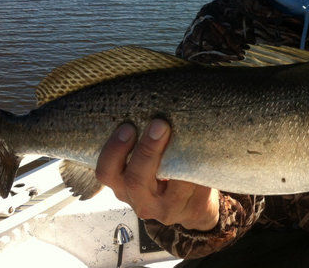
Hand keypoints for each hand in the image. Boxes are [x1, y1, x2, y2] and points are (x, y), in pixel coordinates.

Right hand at [96, 119, 219, 230]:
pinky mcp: (190, 208)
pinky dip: (198, 164)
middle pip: (135, 180)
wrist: (192, 205)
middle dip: (147, 150)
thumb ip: (139, 140)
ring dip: (179, 156)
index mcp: (122, 183)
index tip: (128, 126)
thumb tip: (147, 102)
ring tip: (185, 134)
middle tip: (159, 124)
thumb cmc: (164, 175)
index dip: (114, 149)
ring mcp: (166, 208)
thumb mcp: (143, 163)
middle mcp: (140, 199)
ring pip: (170, 183)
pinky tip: (202, 147)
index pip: (107, 171)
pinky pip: (195, 184)